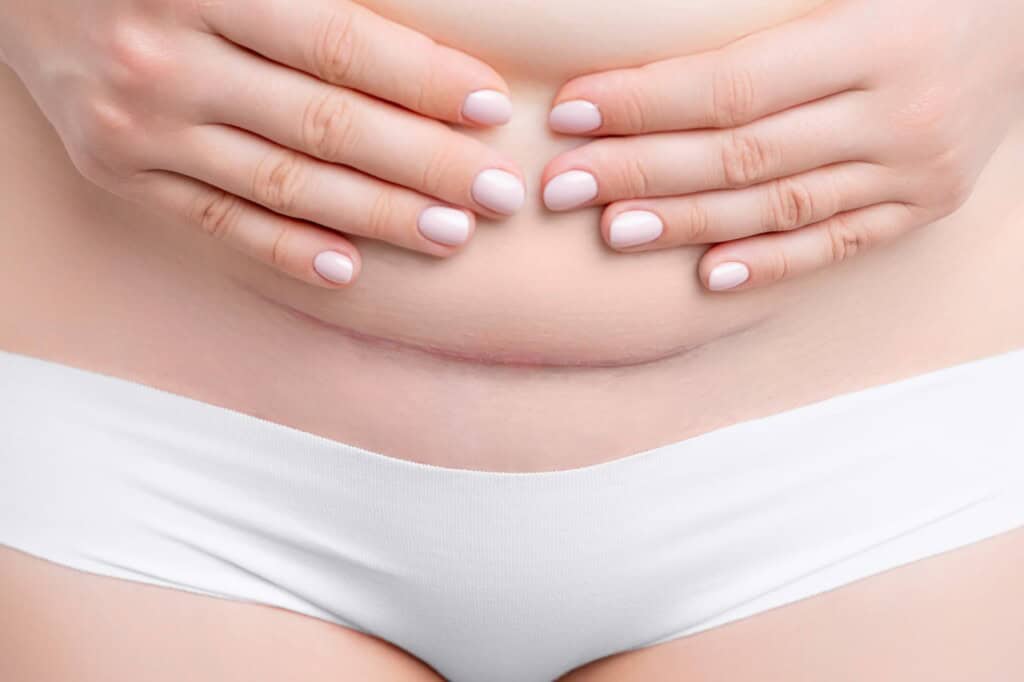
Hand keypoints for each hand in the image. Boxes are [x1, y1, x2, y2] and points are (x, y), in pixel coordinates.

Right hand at [0, 0, 526, 287]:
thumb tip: (413, 36)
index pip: (341, 45)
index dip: (423, 79)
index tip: (492, 108)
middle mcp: (167, 62)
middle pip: (325, 125)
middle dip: (424, 163)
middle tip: (499, 193)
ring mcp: (139, 129)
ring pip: (283, 185)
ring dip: (376, 216)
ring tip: (450, 234)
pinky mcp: (121, 175)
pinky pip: (219, 223)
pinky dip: (286, 250)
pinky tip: (350, 270)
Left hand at [541, 0, 1023, 290]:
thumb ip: (766, 14)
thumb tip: (657, 32)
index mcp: (877, 39)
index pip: (734, 85)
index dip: (645, 102)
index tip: (571, 112)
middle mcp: (898, 112)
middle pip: (742, 154)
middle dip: (640, 170)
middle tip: (562, 185)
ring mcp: (915, 170)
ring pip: (780, 206)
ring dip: (688, 222)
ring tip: (613, 230)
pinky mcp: (925, 206)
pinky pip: (838, 244)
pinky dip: (772, 261)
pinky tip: (709, 274)